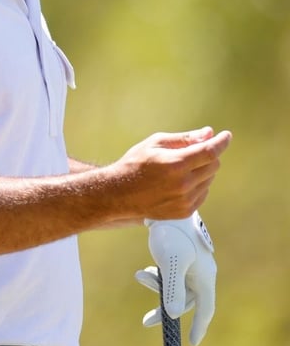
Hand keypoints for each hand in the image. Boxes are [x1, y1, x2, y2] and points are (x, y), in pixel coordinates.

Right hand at [112, 127, 229, 219]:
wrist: (118, 194)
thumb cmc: (134, 164)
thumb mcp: (155, 144)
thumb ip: (184, 139)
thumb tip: (208, 133)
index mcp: (176, 164)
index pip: (210, 152)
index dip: (221, 142)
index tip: (226, 136)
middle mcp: (183, 184)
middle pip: (213, 166)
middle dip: (208, 156)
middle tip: (193, 152)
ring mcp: (185, 200)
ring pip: (209, 180)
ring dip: (201, 171)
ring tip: (179, 169)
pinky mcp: (184, 211)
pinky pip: (202, 194)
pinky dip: (197, 185)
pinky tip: (179, 182)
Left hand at [137, 212, 216, 345]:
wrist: (162, 205)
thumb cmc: (170, 233)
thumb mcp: (170, 263)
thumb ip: (172, 289)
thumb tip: (173, 314)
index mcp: (205, 275)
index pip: (205, 307)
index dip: (199, 326)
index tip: (191, 342)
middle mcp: (201, 271)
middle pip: (185, 299)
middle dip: (165, 309)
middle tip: (146, 322)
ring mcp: (191, 264)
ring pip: (175, 287)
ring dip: (157, 286)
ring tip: (140, 275)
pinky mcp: (179, 257)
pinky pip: (170, 277)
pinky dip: (157, 277)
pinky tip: (146, 271)